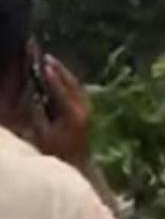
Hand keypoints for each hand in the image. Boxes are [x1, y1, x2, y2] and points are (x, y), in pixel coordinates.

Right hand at [33, 56, 91, 171]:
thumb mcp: (40, 135)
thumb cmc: (55, 153)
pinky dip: (67, 79)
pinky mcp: (87, 109)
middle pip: (71, 83)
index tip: (42, 64)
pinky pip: (77, 89)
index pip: (61, 91)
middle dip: (57, 68)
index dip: (51, 77)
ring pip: (75, 84)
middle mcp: (83, 109)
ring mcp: (87, 108)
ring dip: (62, 71)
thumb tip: (23, 97)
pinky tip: (58, 73)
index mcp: (72, 115)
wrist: (77, 163)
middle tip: (43, 55)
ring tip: (49, 59)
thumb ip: (33, 115)